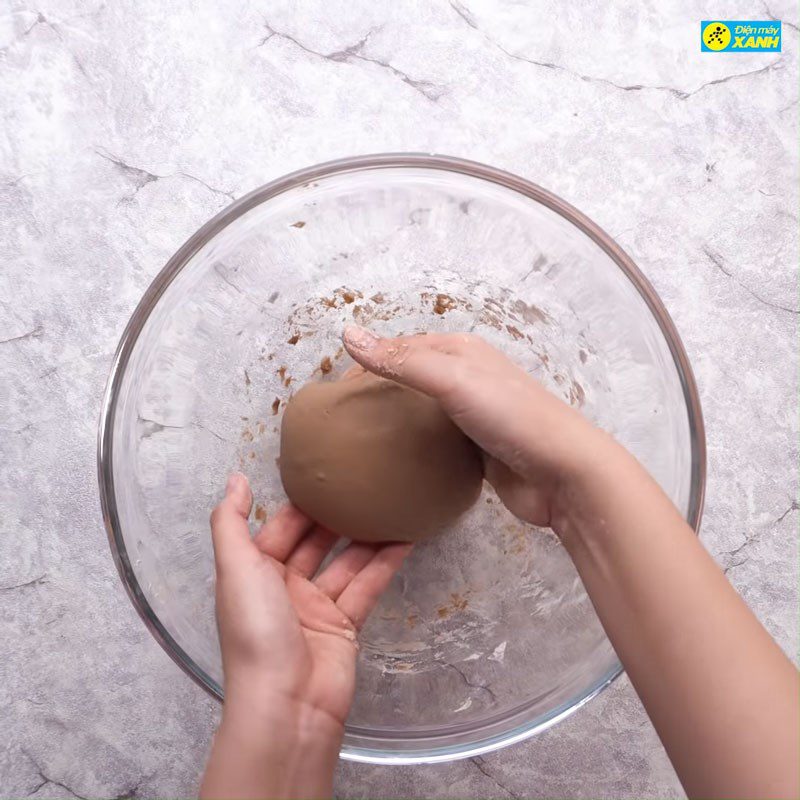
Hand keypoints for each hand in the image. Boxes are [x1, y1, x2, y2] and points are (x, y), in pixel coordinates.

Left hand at [202, 473, 409, 799]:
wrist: (287, 705)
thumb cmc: (255, 632)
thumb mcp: (234, 568)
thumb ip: (231, 522)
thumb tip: (234, 478)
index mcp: (255, 573)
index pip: (280, 528)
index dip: (301, 503)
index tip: (328, 474)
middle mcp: (285, 588)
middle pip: (315, 542)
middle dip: (336, 515)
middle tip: (366, 484)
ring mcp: (316, 607)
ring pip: (346, 562)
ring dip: (367, 536)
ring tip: (392, 505)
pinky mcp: (345, 625)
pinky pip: (367, 586)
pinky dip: (385, 564)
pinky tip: (405, 540)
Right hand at [342, 326, 603, 527]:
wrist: (563, 474)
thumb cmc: (511, 417)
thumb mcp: (452, 379)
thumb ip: (401, 360)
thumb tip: (347, 333)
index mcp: (462, 351)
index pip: (403, 347)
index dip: (369, 361)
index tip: (337, 390)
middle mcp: (468, 377)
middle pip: (412, 377)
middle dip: (380, 390)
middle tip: (345, 418)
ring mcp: (474, 415)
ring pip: (423, 411)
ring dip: (396, 420)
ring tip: (361, 440)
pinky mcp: (478, 449)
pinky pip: (436, 441)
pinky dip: (414, 446)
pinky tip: (395, 461)